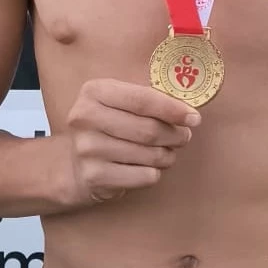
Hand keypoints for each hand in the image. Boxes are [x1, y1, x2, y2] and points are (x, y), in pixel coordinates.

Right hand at [64, 79, 200, 204]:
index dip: (173, 109)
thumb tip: (187, 112)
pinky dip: (155, 172)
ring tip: (168, 151)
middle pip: (148, 129)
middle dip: (175, 134)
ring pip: (148, 154)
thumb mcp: (117, 101)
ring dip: (167, 154)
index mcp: (95, 91)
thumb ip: (146, 100)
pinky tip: (151, 167)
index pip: (142, 99)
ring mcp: (87, 149)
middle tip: (184, 136)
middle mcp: (86, 118)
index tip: (194, 117)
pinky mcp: (94, 176)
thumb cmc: (107, 125)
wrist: (73, 163)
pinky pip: (142, 176)